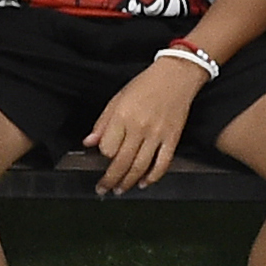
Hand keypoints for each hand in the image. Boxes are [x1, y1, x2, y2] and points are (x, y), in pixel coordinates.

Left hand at [86, 57, 201, 193]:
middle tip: (103, 189)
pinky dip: (153, 177)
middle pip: (122, 162)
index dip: (102, 155)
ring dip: (128, 182)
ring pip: (141, 167)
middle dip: (110, 179)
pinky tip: (144, 183)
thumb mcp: (118, 98)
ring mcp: (158, 134)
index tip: (101, 157)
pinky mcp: (173, 138)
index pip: (107, 147)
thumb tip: (88, 142)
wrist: (176, 75)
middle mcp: (140, 127)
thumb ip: (103, 122)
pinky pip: (162, 163)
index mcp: (123, 116)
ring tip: (120, 190)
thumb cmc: (145, 85)